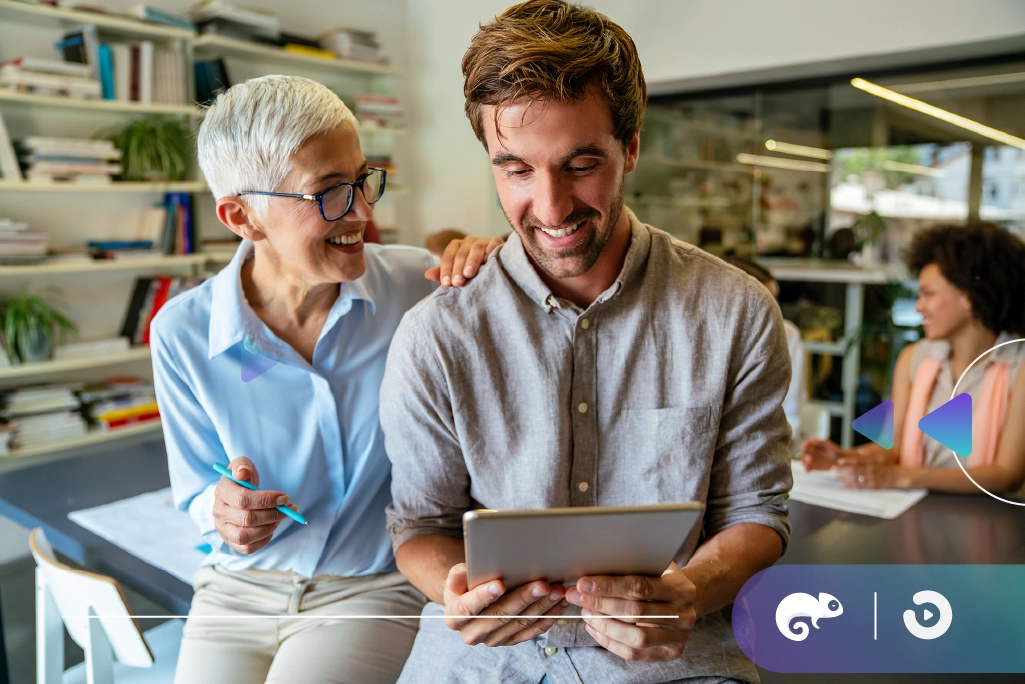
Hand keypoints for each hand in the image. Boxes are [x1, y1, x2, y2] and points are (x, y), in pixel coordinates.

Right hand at [212, 457, 293, 553]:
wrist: (235, 493)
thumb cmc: (242, 479)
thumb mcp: (242, 465)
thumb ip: (242, 465)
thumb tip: (242, 473)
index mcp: (221, 492)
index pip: (243, 499)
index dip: (267, 500)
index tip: (285, 498)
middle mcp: (219, 512)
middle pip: (247, 519)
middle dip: (272, 514)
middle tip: (288, 509)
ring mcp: (223, 529)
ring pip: (246, 536)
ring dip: (269, 528)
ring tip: (280, 518)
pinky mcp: (230, 541)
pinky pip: (247, 548)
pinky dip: (264, 540)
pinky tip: (272, 527)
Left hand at [426, 236, 503, 285]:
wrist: (495, 267)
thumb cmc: (473, 272)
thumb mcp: (457, 274)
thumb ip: (443, 274)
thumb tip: (427, 274)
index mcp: (457, 247)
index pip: (448, 256)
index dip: (446, 269)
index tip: (446, 283)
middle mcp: (469, 241)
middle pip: (461, 253)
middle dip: (458, 268)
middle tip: (457, 282)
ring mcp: (483, 240)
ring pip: (476, 247)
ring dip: (472, 261)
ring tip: (469, 274)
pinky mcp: (497, 242)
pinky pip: (493, 244)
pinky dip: (490, 251)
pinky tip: (488, 261)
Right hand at [443, 563, 567, 646]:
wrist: (473, 597)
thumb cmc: (468, 581)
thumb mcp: (459, 574)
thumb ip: (458, 576)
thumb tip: (453, 582)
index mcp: (455, 616)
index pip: (468, 608)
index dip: (484, 596)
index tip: (500, 584)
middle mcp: (472, 633)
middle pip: (499, 616)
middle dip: (523, 599)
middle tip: (542, 584)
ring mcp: (493, 640)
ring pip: (520, 624)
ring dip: (541, 607)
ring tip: (557, 590)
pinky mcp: (511, 641)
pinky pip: (532, 631)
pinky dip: (548, 617)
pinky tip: (559, 604)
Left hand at [565, 563, 697, 661]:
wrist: (689, 600)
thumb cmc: (663, 579)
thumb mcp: (656, 566)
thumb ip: (633, 567)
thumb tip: (593, 571)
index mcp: (680, 588)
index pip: (640, 587)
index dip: (609, 586)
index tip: (583, 584)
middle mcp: (684, 614)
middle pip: (635, 612)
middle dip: (601, 604)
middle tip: (577, 596)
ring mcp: (679, 637)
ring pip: (635, 637)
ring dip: (605, 625)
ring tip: (585, 613)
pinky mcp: (671, 653)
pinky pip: (634, 654)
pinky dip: (610, 642)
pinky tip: (595, 629)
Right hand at [800, 437, 852, 470]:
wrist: (841, 461)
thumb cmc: (836, 452)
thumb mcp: (828, 446)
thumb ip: (820, 442)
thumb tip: (811, 437)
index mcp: (813, 445)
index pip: (806, 445)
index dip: (804, 445)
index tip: (804, 447)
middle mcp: (811, 453)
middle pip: (803, 453)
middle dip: (803, 455)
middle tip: (809, 457)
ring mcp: (811, 460)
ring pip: (803, 461)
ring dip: (803, 462)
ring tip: (808, 463)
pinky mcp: (813, 467)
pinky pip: (807, 468)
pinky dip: (806, 469)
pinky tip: (808, 470)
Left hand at [833, 458, 911, 488]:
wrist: (899, 477)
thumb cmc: (889, 466)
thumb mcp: (881, 457)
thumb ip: (870, 454)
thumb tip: (860, 450)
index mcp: (872, 462)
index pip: (858, 461)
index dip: (848, 461)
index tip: (839, 461)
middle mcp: (871, 471)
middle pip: (854, 470)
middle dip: (843, 470)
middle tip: (832, 469)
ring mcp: (872, 479)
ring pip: (856, 479)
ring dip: (845, 478)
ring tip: (836, 476)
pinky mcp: (873, 486)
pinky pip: (861, 487)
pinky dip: (852, 486)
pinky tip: (844, 485)